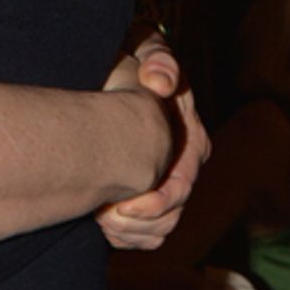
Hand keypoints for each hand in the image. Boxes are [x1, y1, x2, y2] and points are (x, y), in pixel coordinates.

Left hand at [96, 37, 209, 251]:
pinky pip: (144, 235)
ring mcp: (166, 184)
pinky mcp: (147, 197)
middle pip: (168, 216)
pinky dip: (124, 237)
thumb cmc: (131, 60)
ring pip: (158, 230)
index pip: (180, 186)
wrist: (111, 73)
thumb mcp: (145, 52)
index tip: (117, 206)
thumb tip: (160, 82)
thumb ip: (157, 62)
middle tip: (101, 216)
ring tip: (98, 218)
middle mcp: (184, 167)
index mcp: (191, 140)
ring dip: (128, 233)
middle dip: (135, 223)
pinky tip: (100, 224)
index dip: (152, 203)